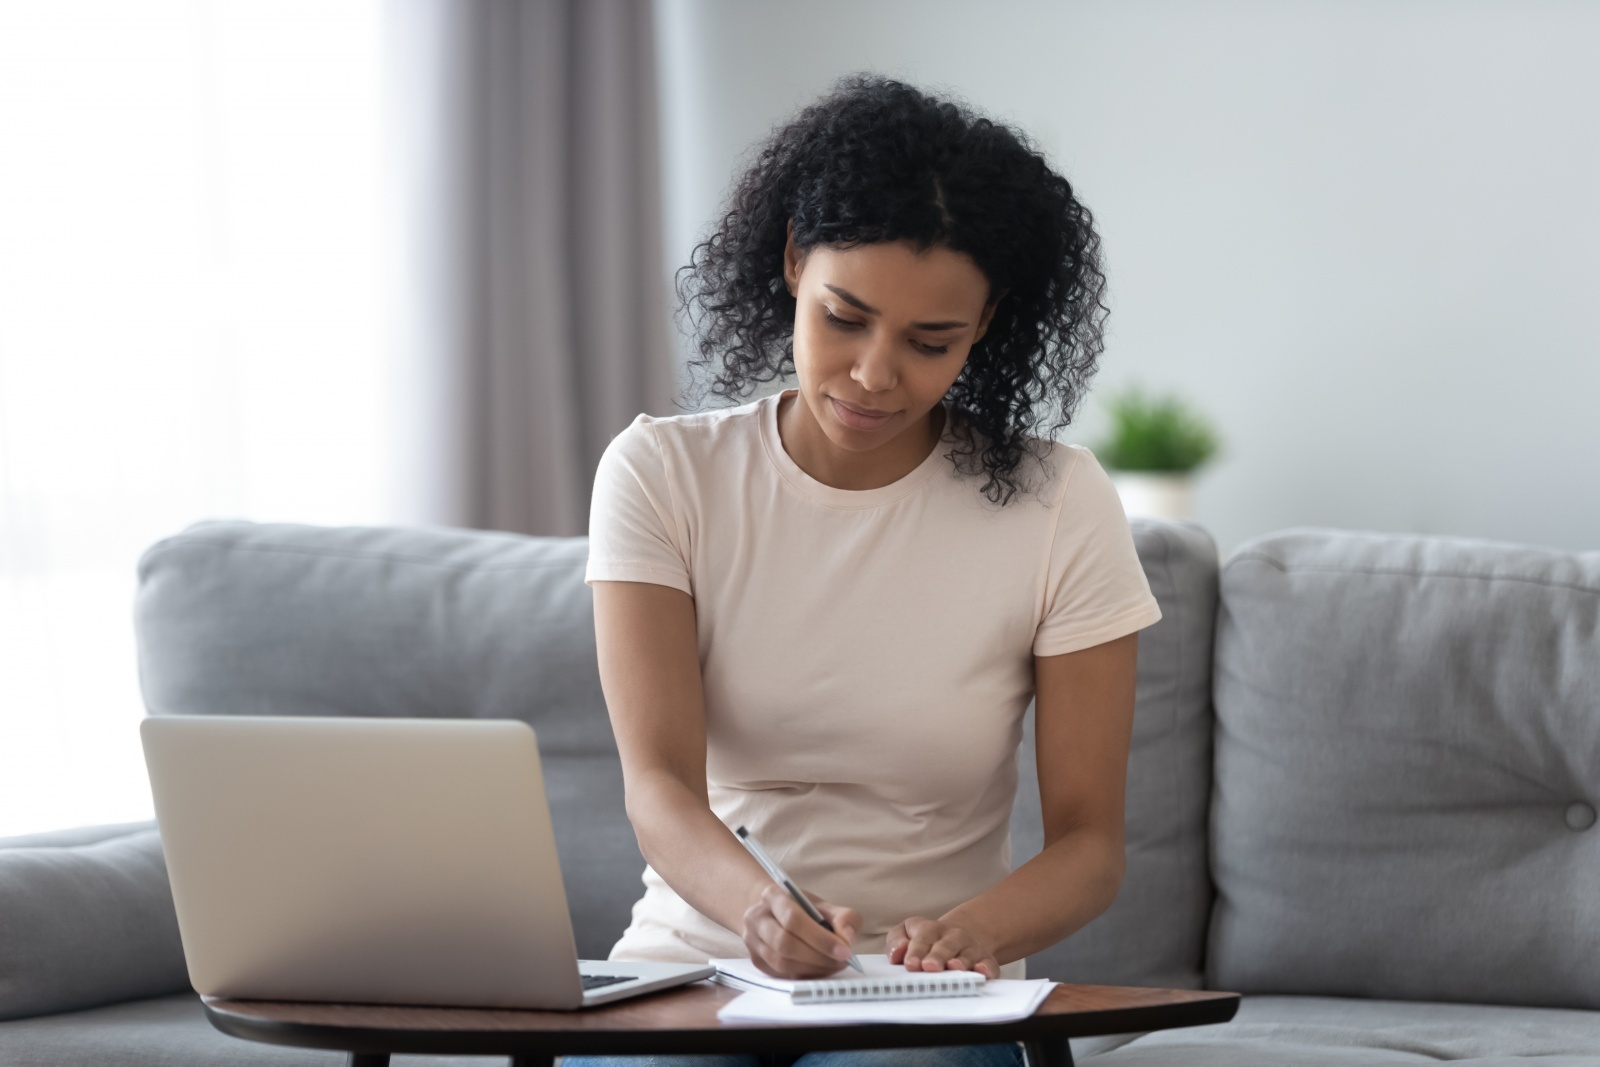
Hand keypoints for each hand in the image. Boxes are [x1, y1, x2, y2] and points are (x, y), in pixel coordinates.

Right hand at [742, 884, 860, 979]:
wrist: (774, 914)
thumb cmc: (801, 910)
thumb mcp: (823, 905)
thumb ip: (843, 917)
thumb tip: (846, 938)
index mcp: (772, 896)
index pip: (793, 919)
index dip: (820, 938)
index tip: (844, 950)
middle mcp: (757, 918)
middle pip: (784, 943)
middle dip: (818, 956)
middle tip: (841, 961)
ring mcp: (753, 941)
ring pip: (781, 962)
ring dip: (812, 968)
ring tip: (833, 965)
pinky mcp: (757, 961)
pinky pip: (781, 974)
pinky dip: (804, 975)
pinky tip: (819, 969)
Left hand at [886, 916, 1000, 978]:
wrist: (960, 935)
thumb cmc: (928, 939)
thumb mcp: (908, 932)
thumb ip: (896, 941)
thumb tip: (897, 953)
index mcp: (930, 930)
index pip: (923, 938)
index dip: (916, 951)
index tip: (911, 964)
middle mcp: (953, 937)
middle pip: (945, 946)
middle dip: (938, 957)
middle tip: (929, 967)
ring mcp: (971, 948)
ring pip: (966, 955)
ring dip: (961, 962)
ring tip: (954, 968)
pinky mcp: (986, 960)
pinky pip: (989, 964)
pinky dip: (987, 969)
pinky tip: (982, 972)